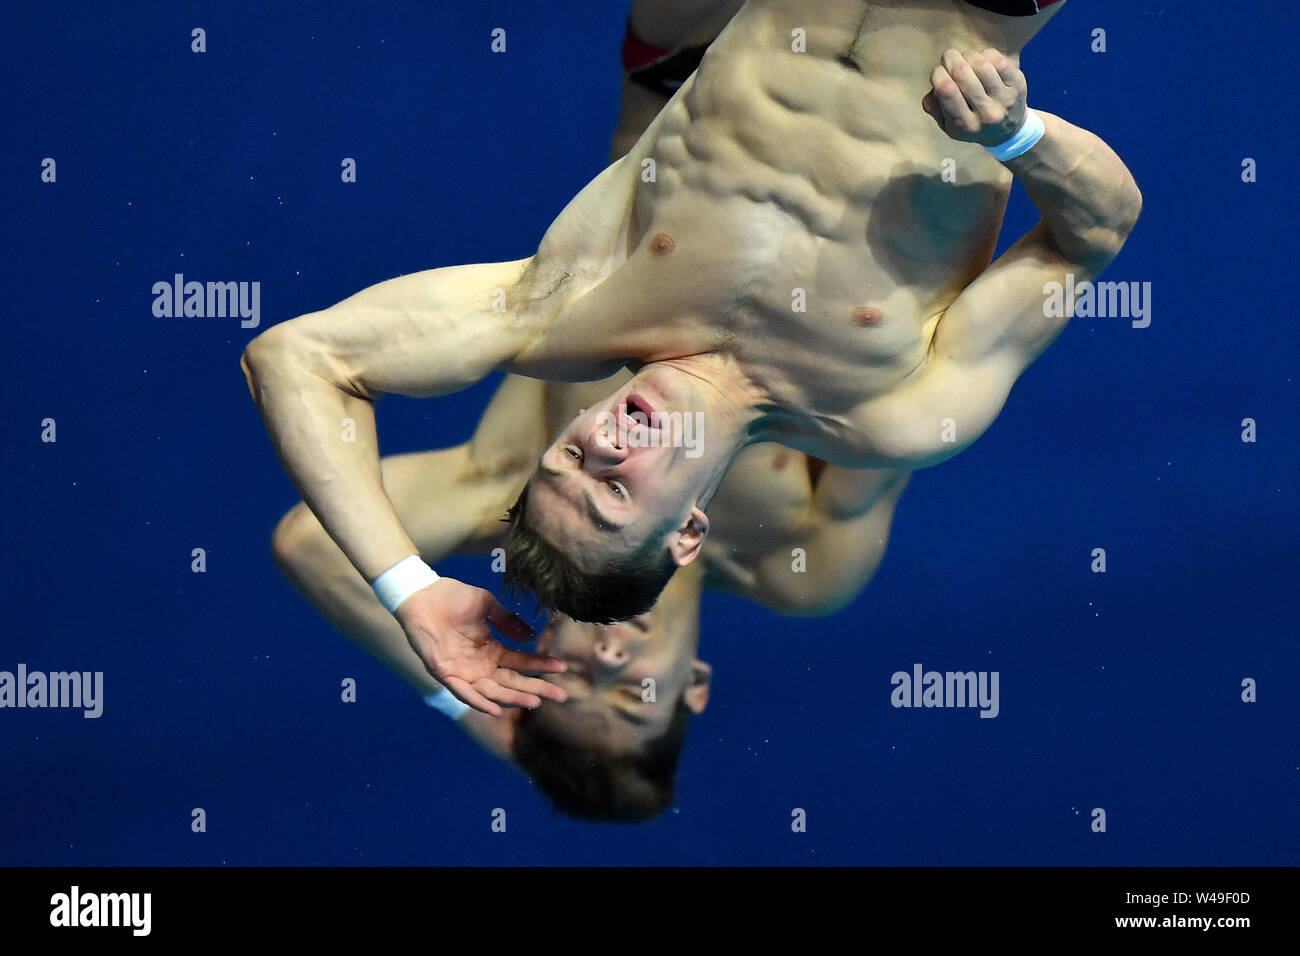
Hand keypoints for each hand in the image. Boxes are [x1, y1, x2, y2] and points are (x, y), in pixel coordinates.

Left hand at [394, 577, 566, 715]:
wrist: (421, 594)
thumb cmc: (452, 597)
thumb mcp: (487, 605)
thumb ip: (508, 620)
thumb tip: (532, 634)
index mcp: (491, 650)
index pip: (522, 662)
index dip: (541, 666)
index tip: (563, 668)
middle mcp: (480, 666)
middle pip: (513, 682)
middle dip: (536, 689)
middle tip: (561, 696)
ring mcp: (463, 671)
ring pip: (493, 691)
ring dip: (513, 698)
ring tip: (535, 701)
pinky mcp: (444, 673)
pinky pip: (463, 692)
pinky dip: (478, 701)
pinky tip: (495, 709)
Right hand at [922, 48, 1028, 146]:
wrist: (1009, 130)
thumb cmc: (972, 122)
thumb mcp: (948, 126)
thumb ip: (934, 109)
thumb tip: (932, 91)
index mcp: (964, 125)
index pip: (946, 90)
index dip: (938, 73)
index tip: (939, 72)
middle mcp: (986, 114)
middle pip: (962, 73)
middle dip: (951, 58)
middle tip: (949, 57)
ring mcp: (1005, 99)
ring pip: (981, 64)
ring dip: (969, 55)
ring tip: (966, 58)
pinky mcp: (1018, 85)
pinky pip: (998, 60)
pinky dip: (986, 54)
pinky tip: (983, 59)